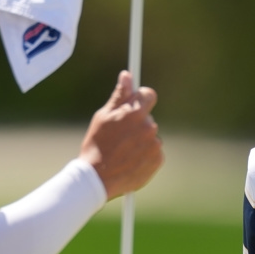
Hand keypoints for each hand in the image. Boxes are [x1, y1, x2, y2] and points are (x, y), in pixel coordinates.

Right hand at [80, 70, 162, 198]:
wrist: (98, 178)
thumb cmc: (96, 145)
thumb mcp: (103, 117)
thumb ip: (119, 96)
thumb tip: (127, 75)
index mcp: (135, 113)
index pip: (149, 95)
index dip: (141, 98)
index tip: (135, 103)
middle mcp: (149, 127)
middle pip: (148, 117)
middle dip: (137, 122)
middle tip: (120, 135)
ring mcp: (155, 144)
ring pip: (150, 135)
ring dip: (141, 140)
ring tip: (123, 151)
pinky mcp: (158, 160)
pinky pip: (154, 152)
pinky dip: (145, 155)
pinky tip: (130, 160)